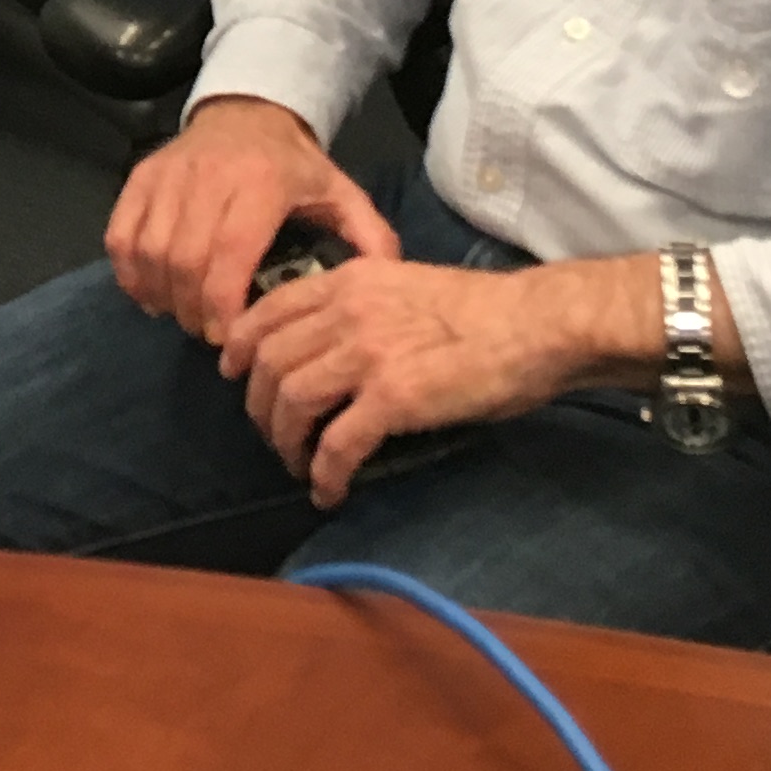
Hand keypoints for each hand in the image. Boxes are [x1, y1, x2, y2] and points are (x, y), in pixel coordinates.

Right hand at [105, 97, 399, 343]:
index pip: (230, 252)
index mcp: (263, 184)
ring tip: (183, 315)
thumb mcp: (341, 193)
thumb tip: (387, 285)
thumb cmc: (294, 166)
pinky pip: (121, 234)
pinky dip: (129, 272)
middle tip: (208, 332)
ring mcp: (170, 174)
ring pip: (149, 249)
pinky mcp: (141, 176)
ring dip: (161, 295)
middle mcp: (210, 175)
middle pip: (186, 259)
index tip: (228, 336)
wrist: (248, 110)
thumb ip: (369, 237)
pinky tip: (151, 293)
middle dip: (192, 309)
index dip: (222, 303)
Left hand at [220, 254, 656, 508]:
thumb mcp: (404, 285)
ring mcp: (367, 355)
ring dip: (286, 443)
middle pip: (269, 362)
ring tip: (300, 465)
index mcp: (348, 281)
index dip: (241, 347)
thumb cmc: (482, 310)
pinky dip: (324, 473)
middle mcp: (347, 312)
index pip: (267, 310)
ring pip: (292, 402)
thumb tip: (330, 345)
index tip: (236, 374)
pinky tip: (330, 489)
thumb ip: (362, 306)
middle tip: (274, 434)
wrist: (534, 324)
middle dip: (260, 407)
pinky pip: (337, 444)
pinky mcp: (394, 398)